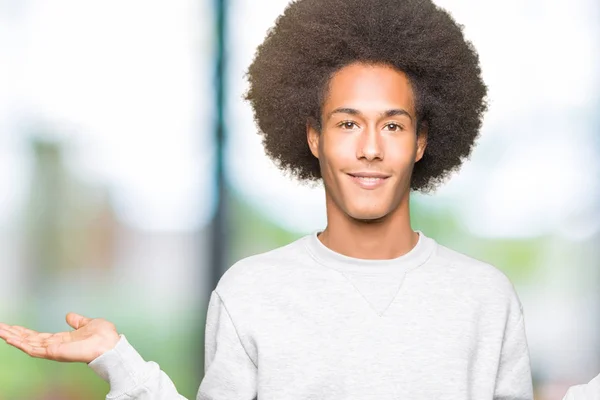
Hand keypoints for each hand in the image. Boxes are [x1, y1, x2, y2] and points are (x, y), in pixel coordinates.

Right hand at [0, 312, 119, 363]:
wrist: (110, 344)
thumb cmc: (103, 336)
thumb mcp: (87, 323)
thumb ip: (77, 321)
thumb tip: (69, 316)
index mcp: (62, 339)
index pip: (37, 336)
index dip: (24, 332)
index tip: (12, 327)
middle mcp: (55, 346)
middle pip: (29, 340)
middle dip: (13, 334)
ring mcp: (53, 350)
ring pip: (27, 344)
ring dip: (13, 337)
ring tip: (0, 331)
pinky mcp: (54, 353)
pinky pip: (33, 349)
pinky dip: (21, 343)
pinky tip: (10, 338)